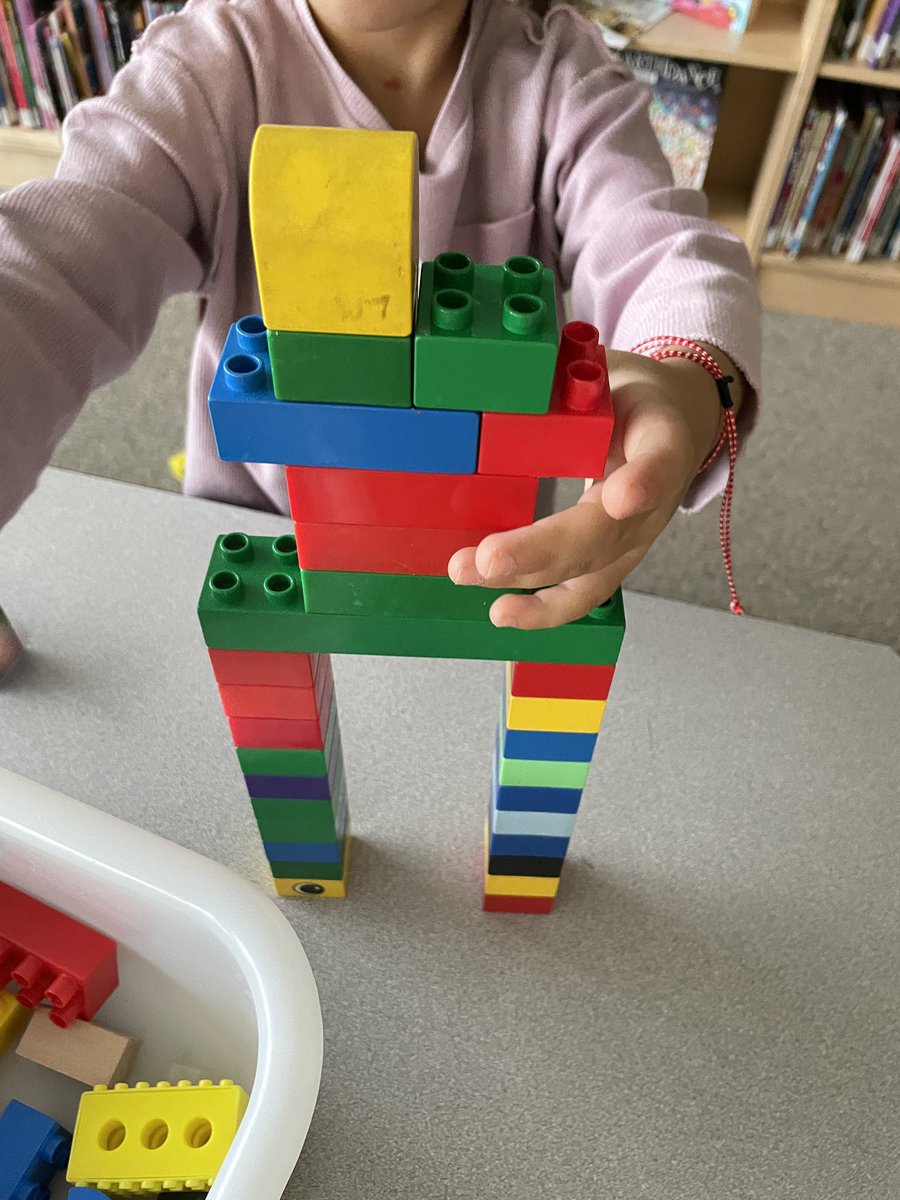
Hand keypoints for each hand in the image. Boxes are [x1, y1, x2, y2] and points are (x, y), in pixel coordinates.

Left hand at [448, 345, 739, 629]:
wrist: (674, 423)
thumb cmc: (631, 397)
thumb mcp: (612, 371)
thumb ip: (572, 380)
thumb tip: (508, 377)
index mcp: (663, 439)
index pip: (660, 461)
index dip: (643, 481)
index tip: (621, 496)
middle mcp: (655, 500)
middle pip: (605, 533)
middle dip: (542, 550)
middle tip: (488, 558)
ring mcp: (635, 539)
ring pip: (590, 573)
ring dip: (531, 588)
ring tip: (479, 585)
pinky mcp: (613, 561)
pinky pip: (582, 594)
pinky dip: (542, 609)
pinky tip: (503, 613)